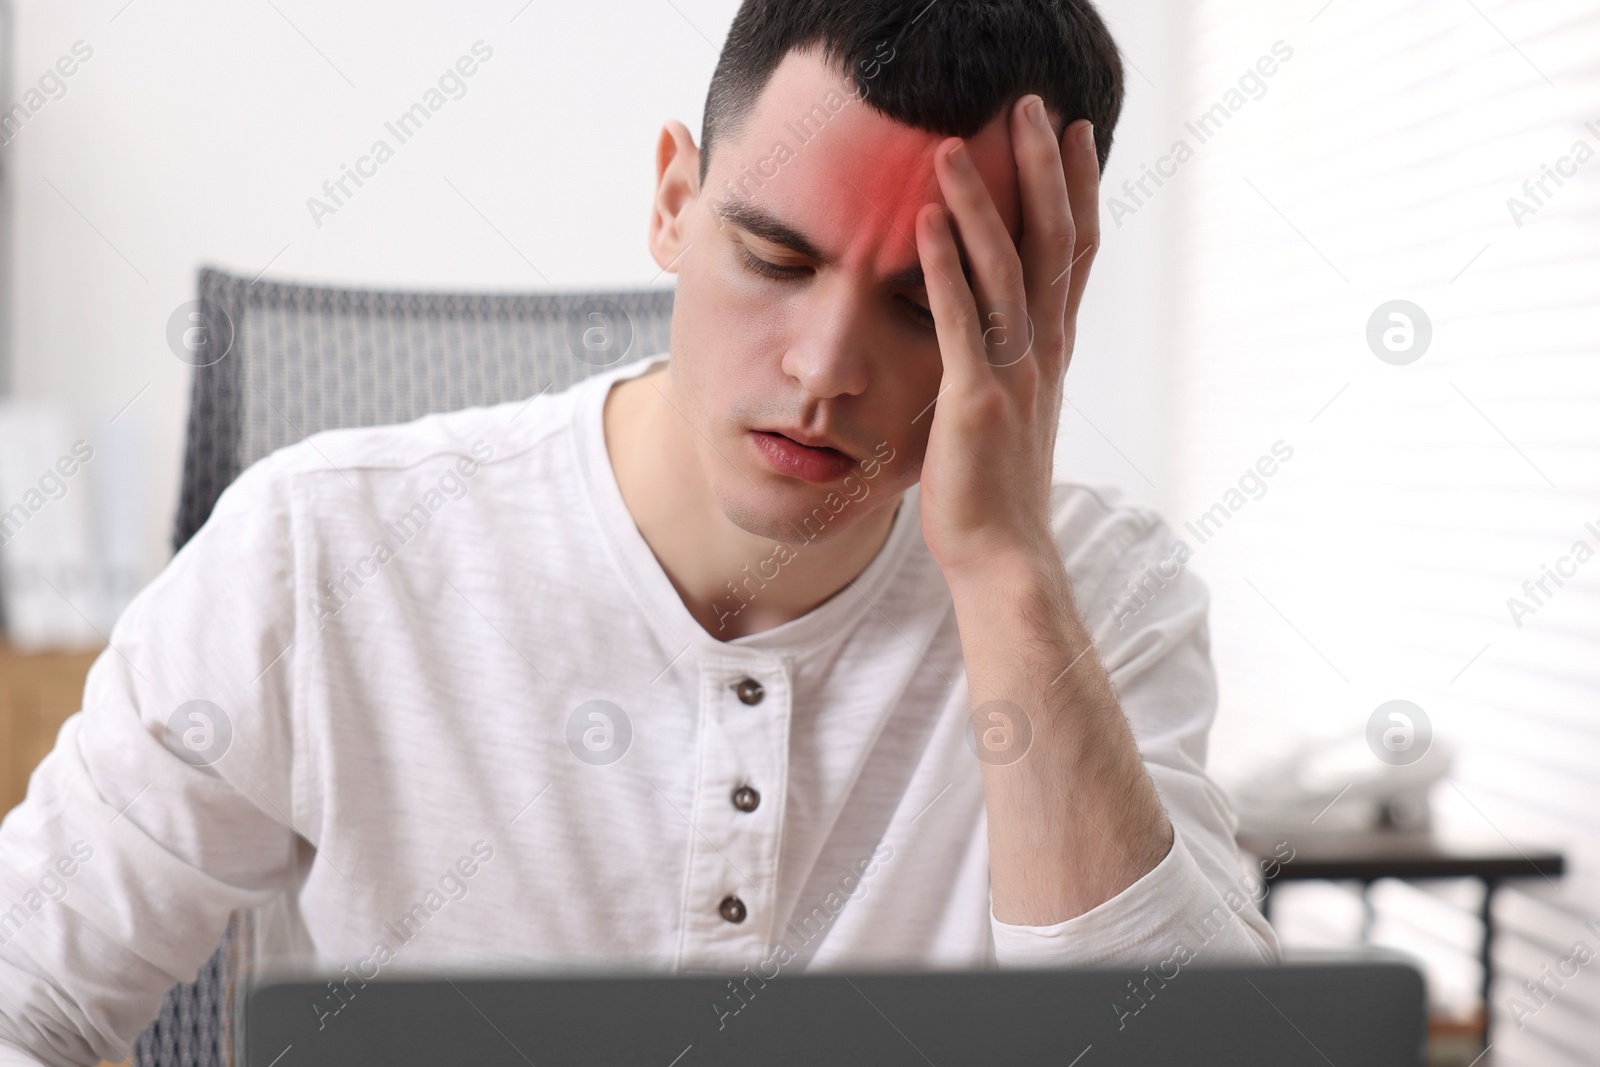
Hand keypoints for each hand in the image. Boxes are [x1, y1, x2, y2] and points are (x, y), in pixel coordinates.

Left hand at [914, 97, 1100, 580]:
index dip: (1077, 187)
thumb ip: (999, 360)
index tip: (1072, 131)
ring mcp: (1015, 373)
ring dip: (984, 201)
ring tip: (955, 144)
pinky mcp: (977, 399)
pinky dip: (946, 267)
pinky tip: (927, 219)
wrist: (1003, 556)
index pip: (1075, 252)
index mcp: (1052, 350)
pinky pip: (962, 320)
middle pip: (1055, 240)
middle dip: (1043, 169)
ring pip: (1009, 269)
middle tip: (1031, 104)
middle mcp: (1044, 352)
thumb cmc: (994, 488)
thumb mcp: (1005, 409)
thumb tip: (982, 331)